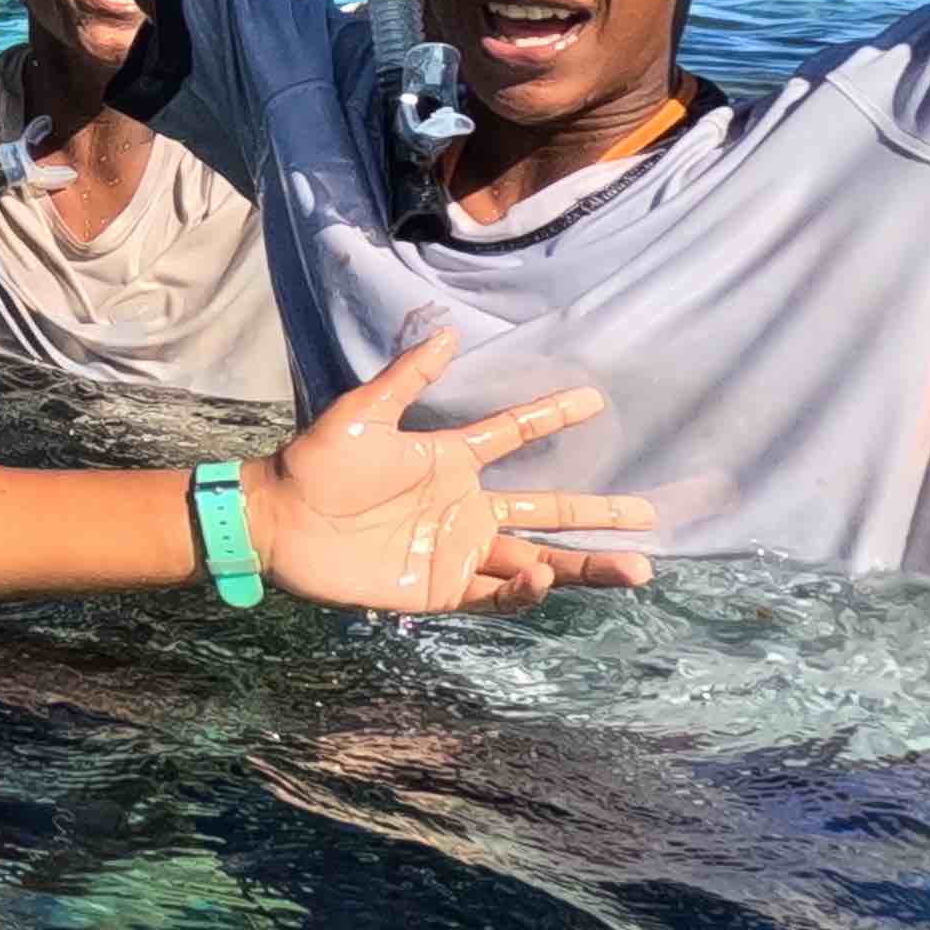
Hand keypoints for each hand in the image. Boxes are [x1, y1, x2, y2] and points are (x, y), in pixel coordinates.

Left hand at [251, 327, 653, 613]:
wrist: (278, 520)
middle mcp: (466, 507)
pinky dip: (523, 590)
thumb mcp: (363, 414)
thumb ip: (408, 380)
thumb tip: (448, 335)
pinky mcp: (441, 588)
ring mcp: (458, 550)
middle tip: (651, 517)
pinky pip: (494, 593)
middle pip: (548, 511)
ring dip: (583, 566)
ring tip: (636, 568)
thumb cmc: (316, 463)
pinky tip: (544, 577)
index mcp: (452, 459)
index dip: (552, 417)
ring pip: (537, 560)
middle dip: (600, 515)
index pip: (515, 434)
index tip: (596, 400)